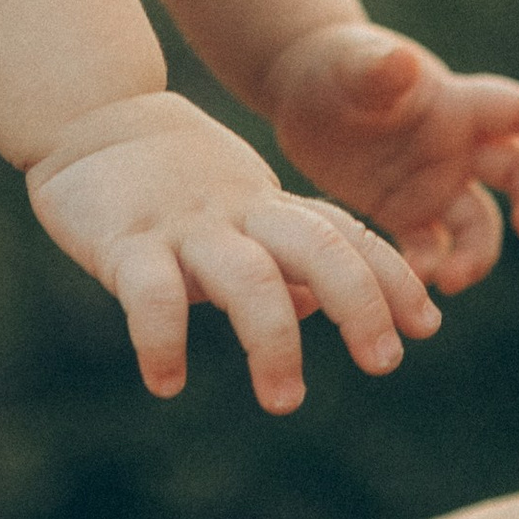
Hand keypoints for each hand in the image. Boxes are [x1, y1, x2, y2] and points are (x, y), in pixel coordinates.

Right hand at [26, 93, 438, 414]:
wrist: (91, 117)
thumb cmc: (173, 179)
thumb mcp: (237, 213)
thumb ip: (275, 258)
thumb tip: (313, 306)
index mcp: (270, 209)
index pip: (348, 236)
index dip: (392, 277)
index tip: (427, 324)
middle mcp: (239, 213)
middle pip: (319, 247)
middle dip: (361, 302)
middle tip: (387, 362)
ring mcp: (185, 226)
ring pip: (247, 277)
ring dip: (273, 340)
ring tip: (284, 400)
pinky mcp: (125, 240)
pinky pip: (150, 293)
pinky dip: (162, 340)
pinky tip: (166, 382)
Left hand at [263, 24, 518, 295]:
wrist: (301, 94)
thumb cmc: (333, 64)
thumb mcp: (349, 65)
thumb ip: (377, 67)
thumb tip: (405, 63)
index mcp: (455, 105)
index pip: (517, 112)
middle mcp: (457, 147)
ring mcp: (435, 183)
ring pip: (478, 225)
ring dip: (476, 254)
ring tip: (448, 279)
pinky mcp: (405, 213)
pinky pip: (431, 248)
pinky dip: (429, 267)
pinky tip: (411, 280)